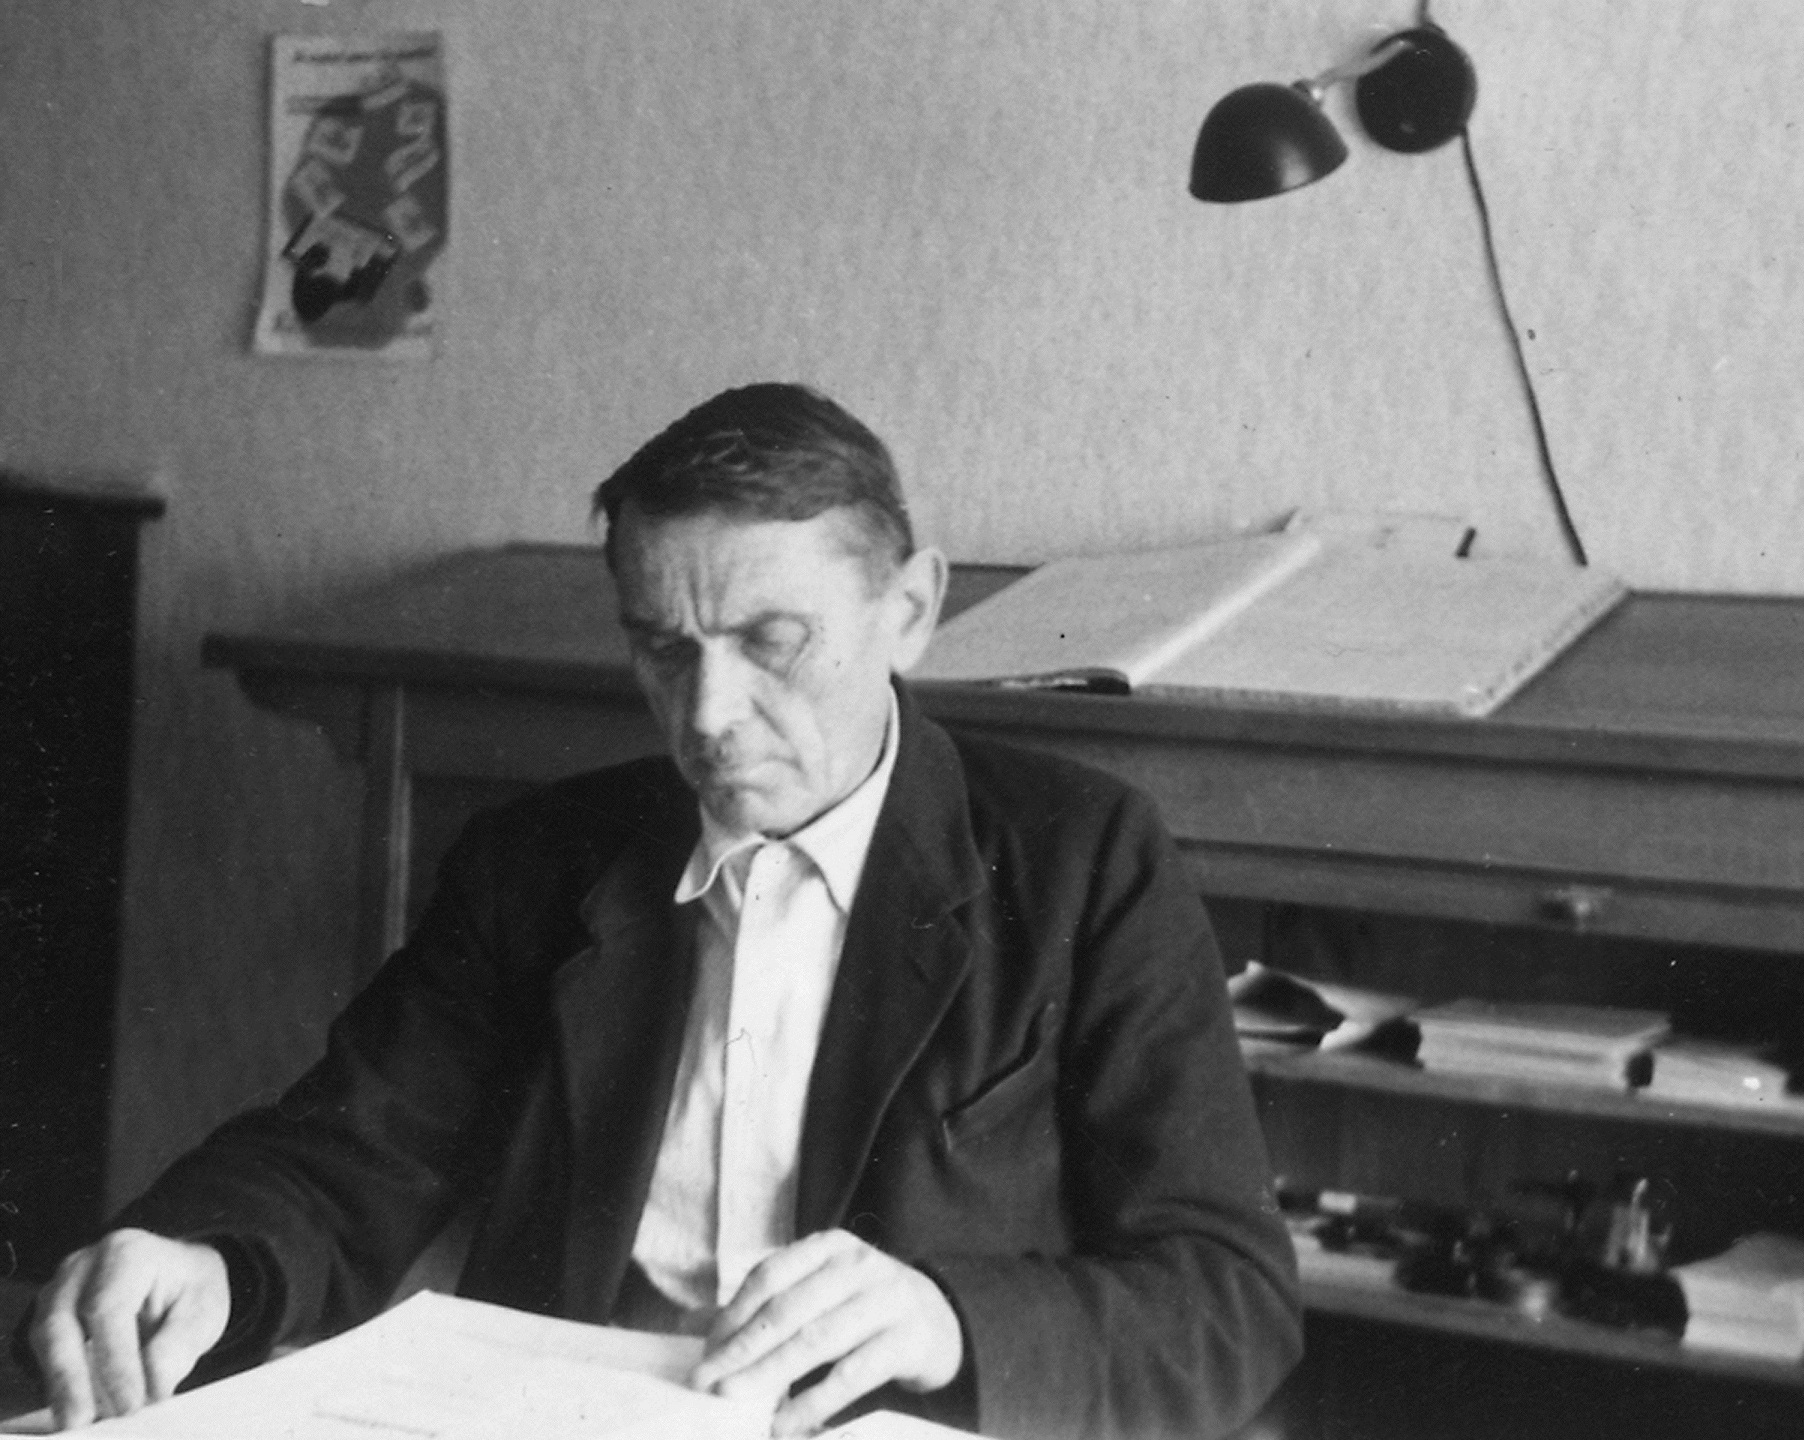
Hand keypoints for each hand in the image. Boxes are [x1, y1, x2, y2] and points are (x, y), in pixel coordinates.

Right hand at [29, 1229, 231, 1429]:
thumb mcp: (204, 1308)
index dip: (115, 1361)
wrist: (179, 1275)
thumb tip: (154, 1384)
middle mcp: (85, 1265)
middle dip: (71, 1377)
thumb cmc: (189, 1288)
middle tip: (84, 1420)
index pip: (109, 1309)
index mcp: (128, 1252)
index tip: (129, 1404)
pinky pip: (44, 1349)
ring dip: (59, 1384)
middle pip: (61, 1321)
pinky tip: (75, 1407)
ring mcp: (61, 1287)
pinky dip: (58, 1381)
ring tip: (77, 1421)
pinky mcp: (51, 1313)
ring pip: (45, 1337)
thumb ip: (180, 1344)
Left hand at [689, 1230, 963, 1436]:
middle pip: (788, 1309)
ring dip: (771, 1374)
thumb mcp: (821, 1291)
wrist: (939, 1322)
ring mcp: (886, 1299)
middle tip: (707, 1384)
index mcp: (828, 1247)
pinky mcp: (907, 1339)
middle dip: (742, 1350)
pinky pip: (853, 1374)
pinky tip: (785, 1422)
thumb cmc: (864, 1307)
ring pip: (817, 1339)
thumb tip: (690, 1326)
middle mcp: (858, 1265)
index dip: (732, 1316)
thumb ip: (764, 1305)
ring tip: (736, 1400)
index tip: (705, 1354)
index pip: (769, 1277)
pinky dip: (815, 1401)